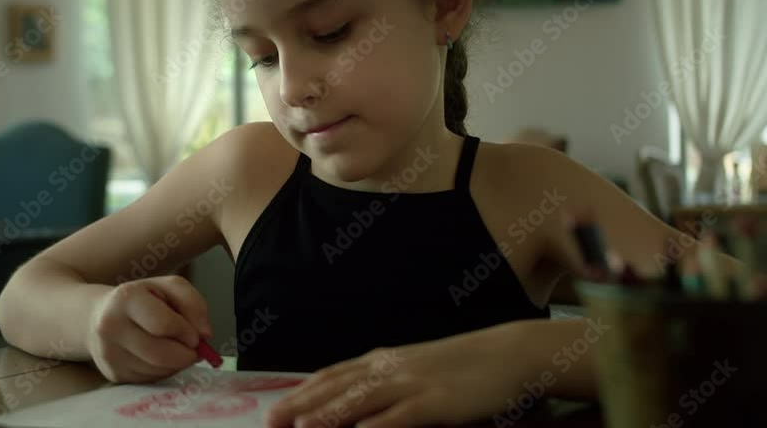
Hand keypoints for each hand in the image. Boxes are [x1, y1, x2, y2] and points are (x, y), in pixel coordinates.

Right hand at [85, 275, 212, 382]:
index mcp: (126, 298)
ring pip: (156, 370)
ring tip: (177, 349)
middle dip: (186, 356)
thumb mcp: (169, 287)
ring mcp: (108, 353)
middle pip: (160, 355)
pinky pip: (149, 379)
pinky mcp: (112, 373)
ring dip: (177, 364)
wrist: (98, 315)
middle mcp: (110, 326)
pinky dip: (164, 371)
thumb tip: (204, 334)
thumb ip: (194, 303)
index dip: (186, 333)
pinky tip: (162, 357)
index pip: (163, 324)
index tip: (196, 335)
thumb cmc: (143, 299)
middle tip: (195, 350)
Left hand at [265, 323, 531, 427]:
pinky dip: (375, 426)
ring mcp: (411, 383)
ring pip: (359, 401)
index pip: (331, 376)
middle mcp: (389, 369)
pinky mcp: (435, 402)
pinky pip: (399, 417)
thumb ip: (385, 386)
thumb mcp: (416, 371)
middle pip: (336, 387)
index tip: (274, 409)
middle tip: (268, 423)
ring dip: (327, 415)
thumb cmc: (463, 367)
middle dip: (300, 406)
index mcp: (382, 361)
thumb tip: (355, 406)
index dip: (301, 393)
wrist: (508, 354)